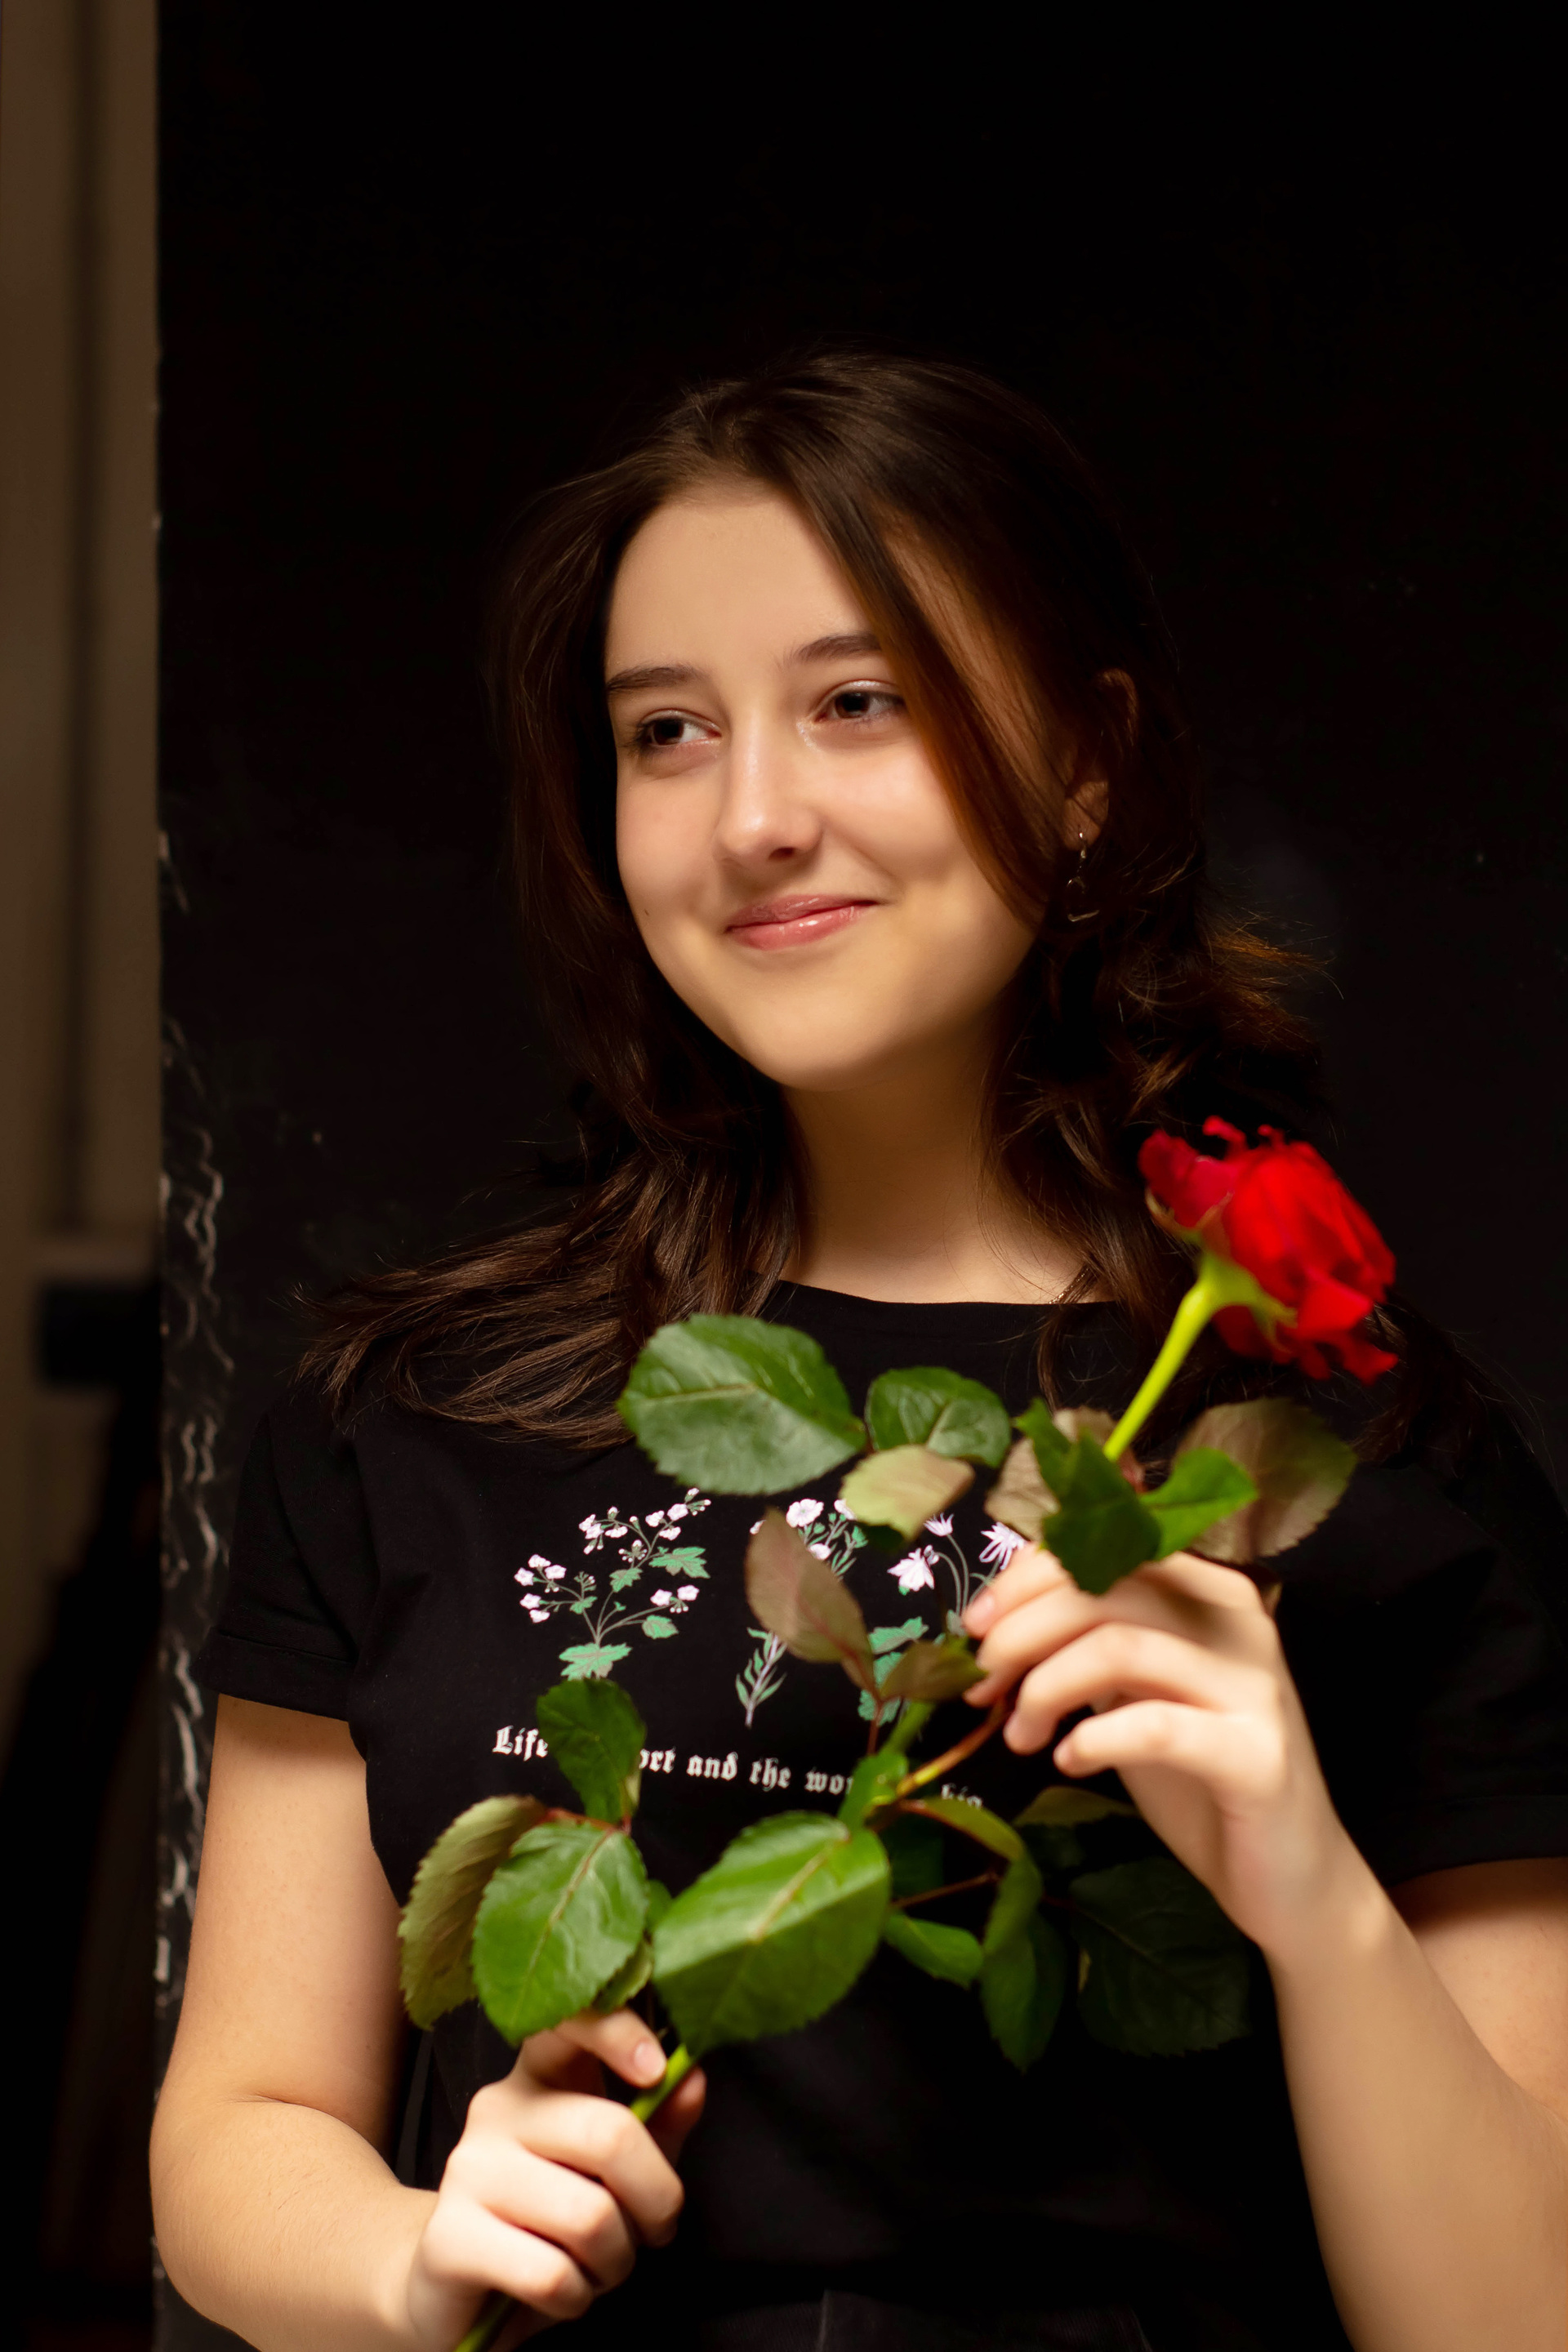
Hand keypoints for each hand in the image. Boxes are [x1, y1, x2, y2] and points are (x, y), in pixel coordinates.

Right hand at [404, 2009, 704, 2348]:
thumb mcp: (615, 2172)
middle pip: (607, 2134)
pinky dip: (576, 2297)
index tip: (657, 2069)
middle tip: (655, 2229)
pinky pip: (550, 2274)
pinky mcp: (449, 2238)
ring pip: (586, 2216)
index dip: (616, 2031)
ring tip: (601, 2265)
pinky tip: (563, 2292)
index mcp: (536, 2078)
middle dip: (656, 2199)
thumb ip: (658, 2125)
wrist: (456, 2293)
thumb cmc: (550, 2223)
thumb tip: (692, 2077)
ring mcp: (467, 2170)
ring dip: (616, 2260)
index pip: (567, 2024)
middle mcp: (496, 2111)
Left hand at [963, 1545, 1362, 1954]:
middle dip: (1020, 1632)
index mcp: (1209, 1590)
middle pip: (1103, 1588)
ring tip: (1019, 1736)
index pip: (1105, 1546)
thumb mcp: (1137, 1692)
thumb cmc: (1199, 1776)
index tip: (976, 1626)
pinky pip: (1155, 1726)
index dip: (1027, 1577)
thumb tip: (995, 1623)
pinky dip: (1092, 1738)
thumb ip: (1090, 1643)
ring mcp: (1254, 1686)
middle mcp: (1238, 1621)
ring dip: (1044, 1688)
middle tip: (979, 1687)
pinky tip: (1069, 1760)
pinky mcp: (1257, 1755)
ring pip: (1120, 1646)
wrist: (1291, 1875)